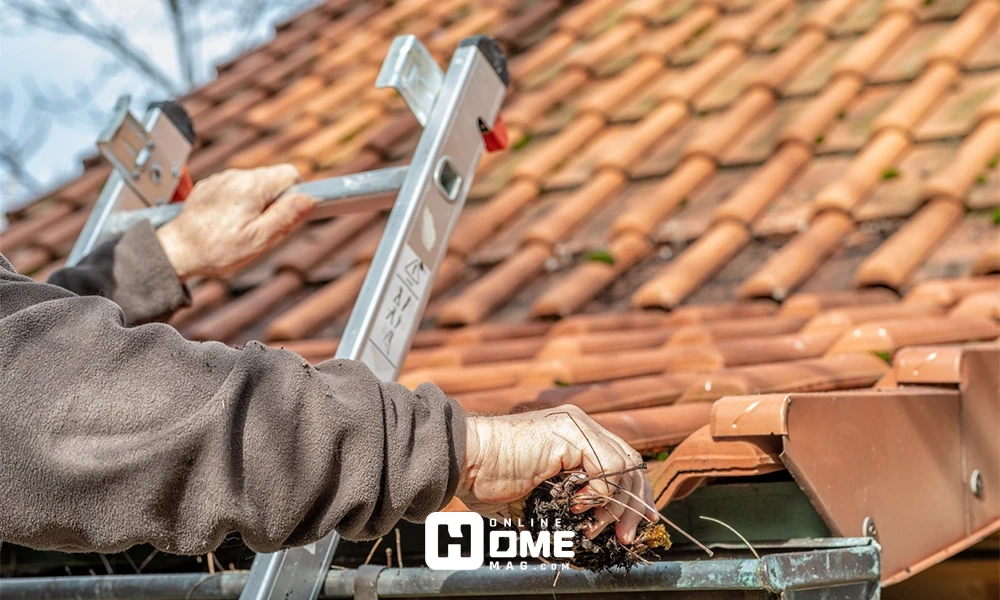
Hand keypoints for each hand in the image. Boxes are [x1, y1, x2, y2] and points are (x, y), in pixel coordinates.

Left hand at [156, 165, 313, 280]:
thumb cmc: (216, 249)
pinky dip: (237, 203)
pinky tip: (227, 223)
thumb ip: (285, 217)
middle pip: (272, 179)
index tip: (286, 215)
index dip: (295, 195)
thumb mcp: (259, 239)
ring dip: (256, 203)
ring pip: (253, 185)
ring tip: (242, 228)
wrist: (176, 251)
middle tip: (263, 228)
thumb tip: (307, 199)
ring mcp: (220, 179)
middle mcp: (236, 176)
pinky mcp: (209, 187)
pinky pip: (234, 189)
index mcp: (252, 186)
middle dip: (275, 201)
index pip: (291, 174)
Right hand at [457, 405, 656, 544]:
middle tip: (626, 536)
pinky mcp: (570, 433)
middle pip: (631, 463)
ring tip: (594, 526)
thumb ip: (565, 504)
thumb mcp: (537, 496)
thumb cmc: (487, 479)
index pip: (620, 463)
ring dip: (616, 505)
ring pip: (625, 465)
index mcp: (573, 437)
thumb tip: (587, 533)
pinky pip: (608, 466)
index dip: (632, 496)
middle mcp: (580, 426)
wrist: (464, 460)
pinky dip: (601, 493)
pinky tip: (579, 505)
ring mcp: (577, 426)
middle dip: (635, 504)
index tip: (633, 526)